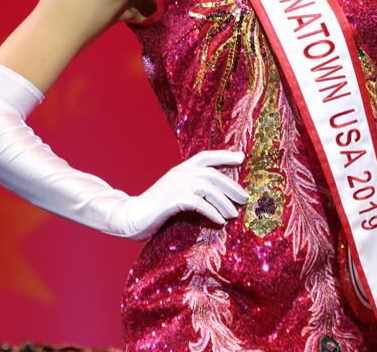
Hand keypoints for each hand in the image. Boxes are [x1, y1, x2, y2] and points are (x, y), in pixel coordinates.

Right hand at [119, 149, 247, 239]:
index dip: (224, 155)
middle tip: (245, 198)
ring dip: (225, 203)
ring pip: (209, 189)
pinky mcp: (173, 199)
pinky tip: (220, 221)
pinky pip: (199, 204)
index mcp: (181, 169)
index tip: (241, 157)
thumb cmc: (155, 208)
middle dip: (232, 186)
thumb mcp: (175, 193)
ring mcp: (176, 184)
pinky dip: (212, 212)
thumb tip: (216, 196)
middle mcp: (180, 173)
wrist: (131, 216)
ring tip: (234, 214)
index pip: (206, 156)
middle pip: (213, 174)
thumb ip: (191, 190)